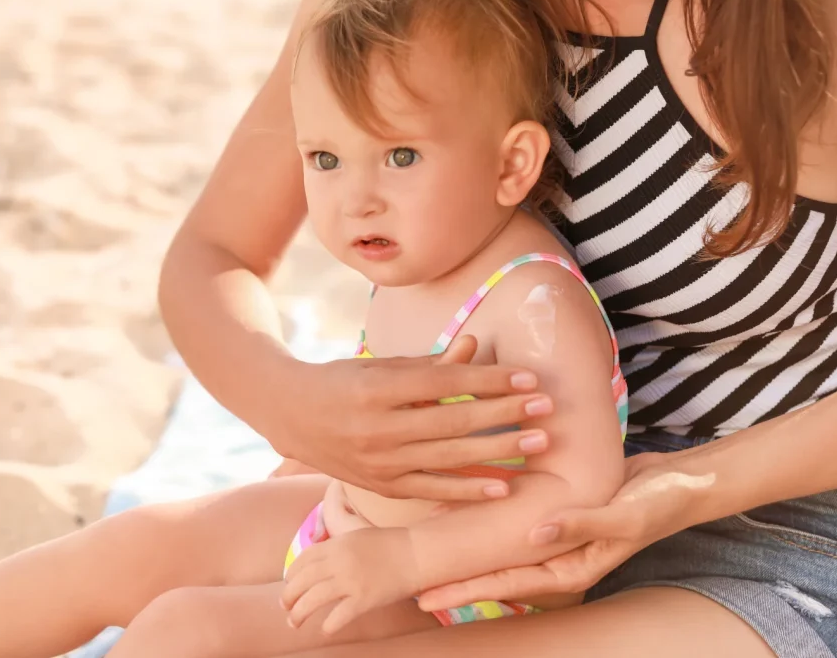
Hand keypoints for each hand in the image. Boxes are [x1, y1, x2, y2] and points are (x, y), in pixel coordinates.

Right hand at [271, 335, 554, 501]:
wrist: (290, 415)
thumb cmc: (345, 381)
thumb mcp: (383, 365)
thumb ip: (431, 363)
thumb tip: (476, 346)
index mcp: (378, 387)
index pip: (446, 383)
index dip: (490, 381)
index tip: (528, 379)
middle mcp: (378, 426)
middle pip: (454, 421)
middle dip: (505, 415)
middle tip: (546, 409)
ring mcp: (378, 461)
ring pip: (449, 458)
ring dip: (498, 452)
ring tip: (537, 444)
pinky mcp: (381, 485)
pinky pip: (431, 489)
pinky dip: (467, 491)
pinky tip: (502, 487)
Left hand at [281, 527, 419, 634]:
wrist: (417, 554)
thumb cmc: (390, 545)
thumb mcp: (357, 536)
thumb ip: (336, 547)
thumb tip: (317, 564)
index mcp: (336, 544)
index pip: (302, 561)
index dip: (290, 575)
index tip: (288, 584)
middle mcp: (338, 561)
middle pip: (301, 582)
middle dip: (288, 597)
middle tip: (286, 607)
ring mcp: (350, 581)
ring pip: (312, 600)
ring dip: (299, 614)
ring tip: (295, 622)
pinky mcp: (364, 599)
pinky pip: (337, 617)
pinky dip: (328, 625)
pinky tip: (326, 628)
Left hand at [416, 451, 714, 608]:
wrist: (682, 481)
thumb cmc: (658, 502)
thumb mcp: (622, 515)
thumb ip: (581, 524)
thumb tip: (535, 533)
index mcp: (571, 567)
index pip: (508, 584)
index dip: (466, 588)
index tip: (427, 594)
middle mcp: (559, 556)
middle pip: (497, 571)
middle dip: (457, 577)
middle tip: (412, 582)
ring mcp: (558, 537)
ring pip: (503, 547)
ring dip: (469, 547)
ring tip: (428, 546)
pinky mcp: (558, 513)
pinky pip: (516, 520)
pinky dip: (489, 516)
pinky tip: (463, 504)